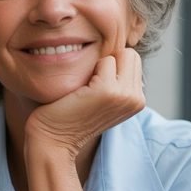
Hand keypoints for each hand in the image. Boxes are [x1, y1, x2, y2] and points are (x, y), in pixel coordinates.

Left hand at [25, 47, 144, 157]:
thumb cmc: (70, 114)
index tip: (95, 87)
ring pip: (119, 53)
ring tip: (86, 90)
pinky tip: (80, 92)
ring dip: (99, 66)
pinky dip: (90, 69)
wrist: (53, 140)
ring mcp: (125, 96)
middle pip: (129, 54)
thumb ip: (116, 78)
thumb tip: (119, 50)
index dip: (112, 66)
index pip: (132, 59)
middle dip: (109, 62)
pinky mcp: (109, 91)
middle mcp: (137, 100)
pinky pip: (105, 60)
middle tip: (90, 87)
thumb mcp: (102, 97)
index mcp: (138, 101)